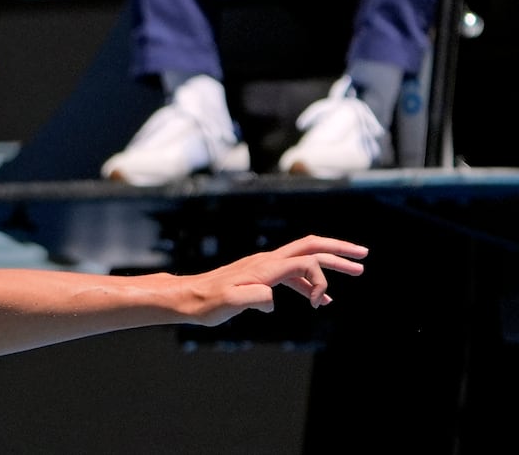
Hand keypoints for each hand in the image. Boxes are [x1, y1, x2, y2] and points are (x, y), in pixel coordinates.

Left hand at [182, 235, 367, 326]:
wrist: (187, 297)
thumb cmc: (207, 303)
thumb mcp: (230, 303)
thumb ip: (254, 298)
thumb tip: (273, 299)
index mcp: (265, 267)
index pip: (305, 261)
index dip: (320, 280)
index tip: (319, 304)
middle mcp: (267, 261)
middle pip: (310, 246)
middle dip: (338, 249)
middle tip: (364, 256)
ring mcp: (264, 267)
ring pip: (304, 258)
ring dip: (330, 264)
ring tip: (356, 271)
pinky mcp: (260, 276)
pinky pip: (292, 274)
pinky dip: (311, 283)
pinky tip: (320, 299)